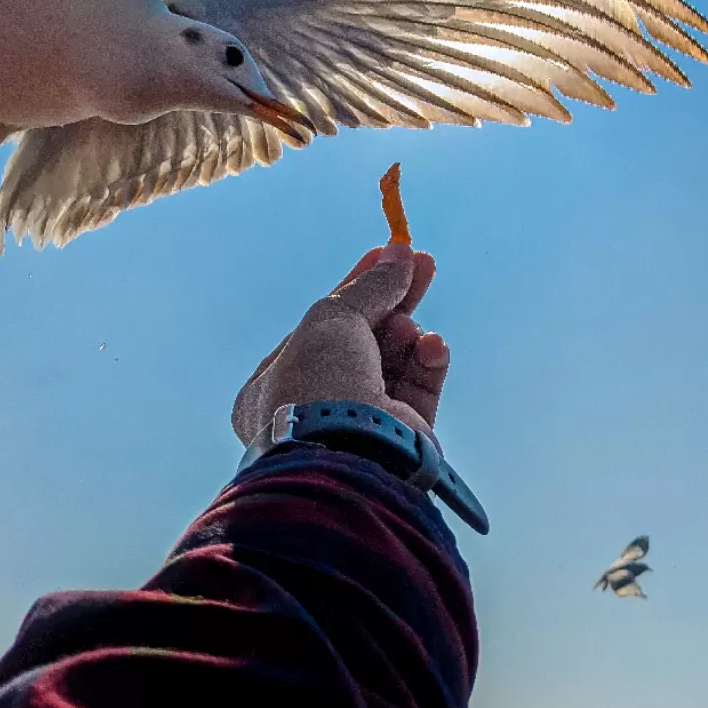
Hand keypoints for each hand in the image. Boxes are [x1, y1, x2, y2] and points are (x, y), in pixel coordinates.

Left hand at [232, 241, 449, 446]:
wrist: (347, 454)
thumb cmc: (318, 383)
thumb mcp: (333, 317)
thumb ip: (370, 285)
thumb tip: (401, 253)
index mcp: (275, 383)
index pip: (324, 323)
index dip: (358, 285)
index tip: (389, 253)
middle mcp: (313, 406)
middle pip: (365, 338)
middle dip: (396, 300)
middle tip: (424, 264)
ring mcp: (358, 424)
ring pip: (395, 362)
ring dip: (409, 334)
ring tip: (412, 329)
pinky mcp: (402, 439)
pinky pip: (419, 390)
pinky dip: (428, 363)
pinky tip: (432, 348)